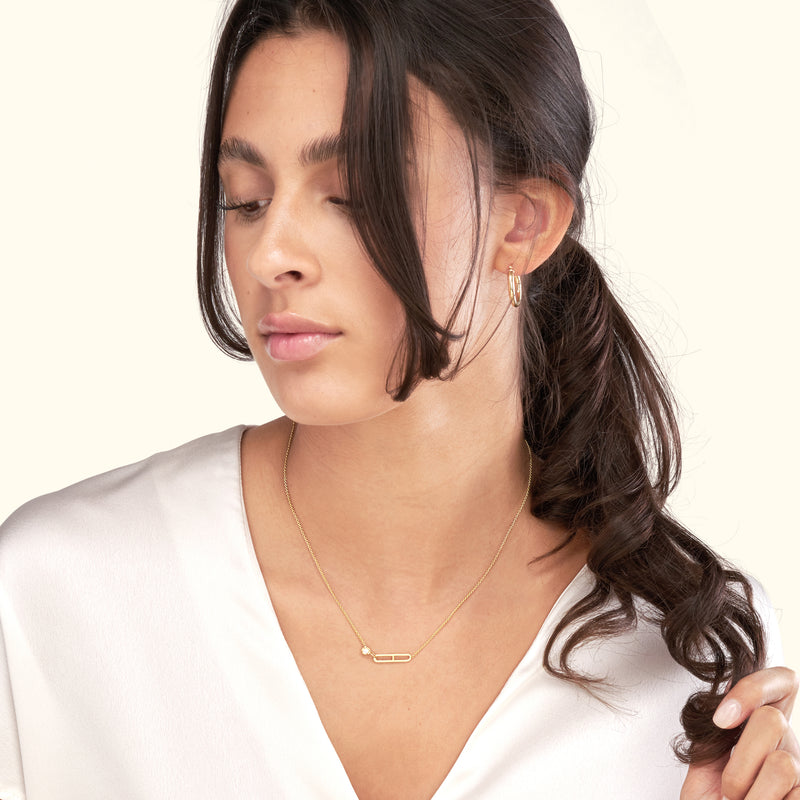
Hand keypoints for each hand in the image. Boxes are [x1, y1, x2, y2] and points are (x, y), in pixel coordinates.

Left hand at [681, 667, 799, 798]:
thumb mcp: (704, 761)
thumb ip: (713, 732)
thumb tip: (719, 708)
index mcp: (762, 726)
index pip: (782, 680)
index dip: (753, 689)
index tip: (720, 719)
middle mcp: (790, 744)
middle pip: (772, 718)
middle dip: (741, 758)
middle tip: (731, 789)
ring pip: (782, 762)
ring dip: (749, 790)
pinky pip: (793, 794)